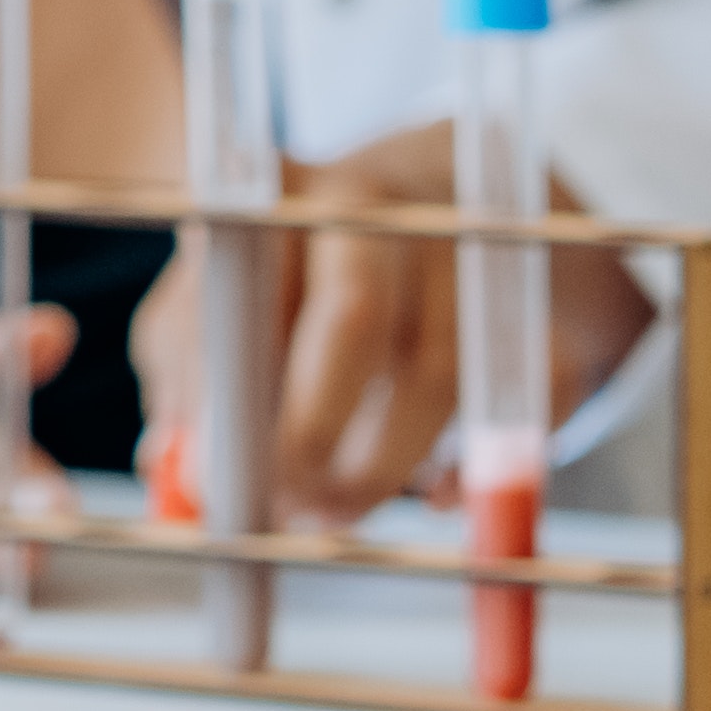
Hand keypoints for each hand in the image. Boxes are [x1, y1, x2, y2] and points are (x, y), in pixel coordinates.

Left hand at [126, 124, 651, 523]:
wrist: (431, 208)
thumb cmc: (287, 280)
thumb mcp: (213, 307)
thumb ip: (187, 376)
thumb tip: (171, 467)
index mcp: (278, 198)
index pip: (245, 285)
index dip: (227, 385)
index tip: (210, 474)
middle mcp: (378, 209)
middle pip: (354, 319)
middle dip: (313, 430)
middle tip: (284, 505)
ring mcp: (468, 249)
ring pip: (437, 375)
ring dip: (379, 466)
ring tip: (329, 511)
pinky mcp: (540, 308)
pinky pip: (517, 402)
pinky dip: (475, 469)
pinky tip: (430, 498)